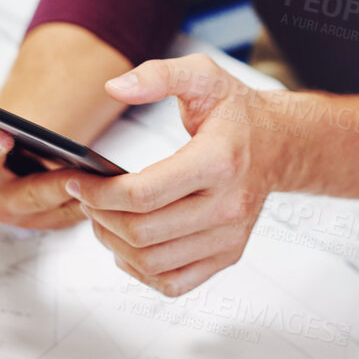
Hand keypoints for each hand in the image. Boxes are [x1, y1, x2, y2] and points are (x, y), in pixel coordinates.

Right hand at [0, 60, 83, 230]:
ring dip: (75, 194)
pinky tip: (109, 184)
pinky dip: (89, 203)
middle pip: (23, 194)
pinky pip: (71, 216)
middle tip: (71, 172)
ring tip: (99, 175)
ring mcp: (19, 218)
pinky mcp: (45, 224)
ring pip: (54, 207)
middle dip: (47, 183)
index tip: (2, 134)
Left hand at [65, 55, 286, 296]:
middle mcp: (229, 205)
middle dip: (100, 217)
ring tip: (102, 218)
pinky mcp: (228, 254)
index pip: (144, 193)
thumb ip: (158, 75)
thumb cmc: (235, 112)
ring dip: (114, 244)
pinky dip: (141, 271)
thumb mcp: (202, 75)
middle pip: (143, 232)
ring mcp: (230, 236)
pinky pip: (173, 283)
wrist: (279, 144)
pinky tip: (129, 244)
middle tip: (85, 198)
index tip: (79, 179)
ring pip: (152, 263)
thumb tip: (115, 87)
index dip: (99, 191)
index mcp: (219, 160)